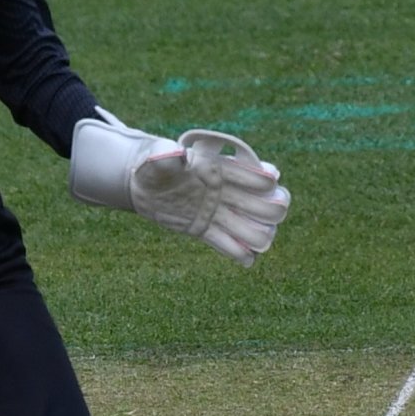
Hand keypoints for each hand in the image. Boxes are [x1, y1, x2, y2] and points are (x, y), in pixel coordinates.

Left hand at [69, 113, 293, 266]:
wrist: (141, 184)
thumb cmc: (151, 164)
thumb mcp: (155, 157)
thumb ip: (166, 156)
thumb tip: (177, 154)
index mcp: (219, 169)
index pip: (252, 173)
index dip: (265, 178)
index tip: (269, 182)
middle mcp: (225, 191)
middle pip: (264, 202)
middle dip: (273, 208)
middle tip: (271, 214)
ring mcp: (217, 212)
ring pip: (251, 226)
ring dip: (261, 234)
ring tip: (259, 242)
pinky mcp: (205, 230)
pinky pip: (227, 245)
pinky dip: (240, 254)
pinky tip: (247, 261)